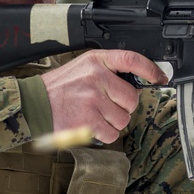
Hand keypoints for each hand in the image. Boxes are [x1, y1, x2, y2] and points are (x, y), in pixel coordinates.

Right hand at [40, 50, 167, 143]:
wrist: (34, 104)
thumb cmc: (60, 88)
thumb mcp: (83, 67)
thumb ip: (108, 71)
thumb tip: (138, 83)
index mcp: (96, 61)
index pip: (132, 60)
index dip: (150, 70)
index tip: (160, 78)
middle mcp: (96, 78)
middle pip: (132, 98)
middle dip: (123, 106)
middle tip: (105, 105)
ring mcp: (93, 100)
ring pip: (123, 119)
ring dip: (113, 122)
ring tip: (94, 114)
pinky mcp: (88, 121)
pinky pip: (112, 133)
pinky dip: (104, 134)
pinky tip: (90, 125)